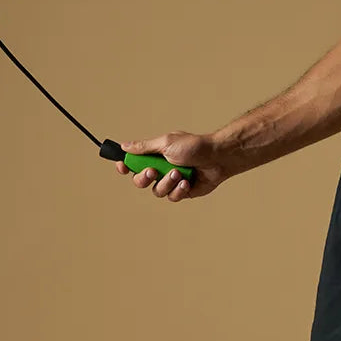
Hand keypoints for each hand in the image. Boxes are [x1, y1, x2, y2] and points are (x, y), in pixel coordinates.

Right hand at [112, 129, 231, 201]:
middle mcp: (162, 169)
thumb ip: (144, 147)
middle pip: (140, 181)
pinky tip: (188, 181)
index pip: (133, 163)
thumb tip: (124, 146)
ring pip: (157, 191)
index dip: (124, 166)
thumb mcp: (166, 143)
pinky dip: (179, 190)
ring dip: (166, 182)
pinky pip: (172, 197)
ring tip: (179, 173)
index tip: (121, 166)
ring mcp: (172, 181)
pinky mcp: (183, 192)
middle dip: (144, 178)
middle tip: (153, 172)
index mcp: (156, 155)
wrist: (218, 157)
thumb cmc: (194, 146)